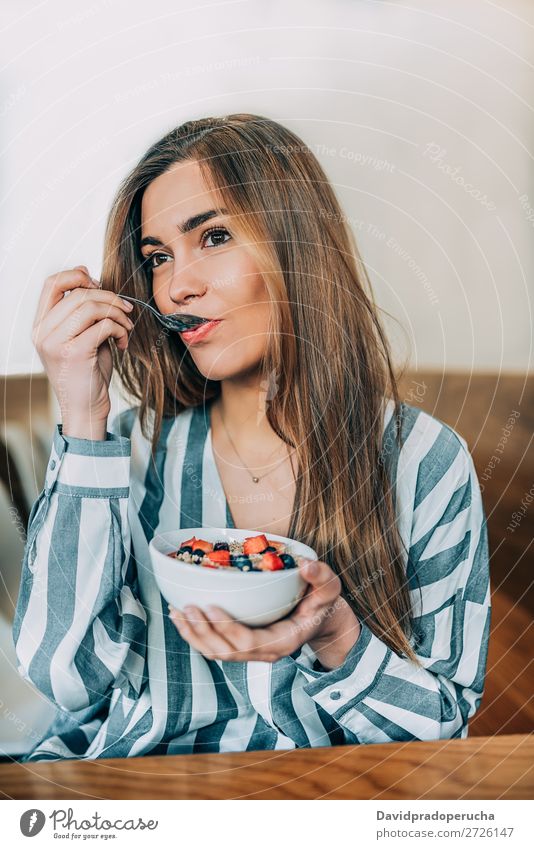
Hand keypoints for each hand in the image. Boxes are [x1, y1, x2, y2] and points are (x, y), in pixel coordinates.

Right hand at [32, 265, 134, 437]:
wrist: (85, 408)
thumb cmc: (86, 373)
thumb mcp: (80, 336)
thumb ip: (82, 312)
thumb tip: (91, 279)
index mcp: (41, 325)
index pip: (52, 284)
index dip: (77, 276)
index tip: (100, 285)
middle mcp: (43, 332)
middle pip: (79, 293)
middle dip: (110, 297)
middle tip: (126, 310)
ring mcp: (56, 343)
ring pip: (91, 306)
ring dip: (117, 314)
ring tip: (126, 328)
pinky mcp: (75, 353)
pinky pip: (103, 325)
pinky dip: (120, 329)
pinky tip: (123, 342)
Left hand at [169, 558, 360, 670]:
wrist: (321, 617)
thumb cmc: (322, 602)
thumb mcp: (330, 588)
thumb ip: (321, 577)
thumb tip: (305, 565)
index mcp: (282, 641)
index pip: (249, 643)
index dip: (227, 629)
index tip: (210, 607)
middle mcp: (264, 652)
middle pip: (226, 652)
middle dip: (202, 632)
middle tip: (185, 607)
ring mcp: (251, 651)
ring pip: (215, 653)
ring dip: (193, 635)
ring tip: (175, 612)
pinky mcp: (241, 644)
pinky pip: (214, 645)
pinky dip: (195, 633)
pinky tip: (181, 616)